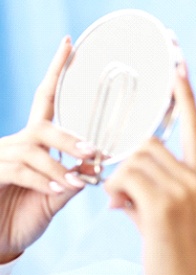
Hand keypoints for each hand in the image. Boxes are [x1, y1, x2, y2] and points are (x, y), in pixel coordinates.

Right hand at [0, 37, 94, 263]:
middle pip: (43, 125)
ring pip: (33, 147)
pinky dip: (43, 178)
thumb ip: (73, 179)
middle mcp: (16, 143)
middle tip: (93, 152)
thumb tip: (95, 164)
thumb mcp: (55, 197)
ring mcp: (1, 157)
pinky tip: (57, 188)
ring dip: (59, 164)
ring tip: (78, 181)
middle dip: (70, 139)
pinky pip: (19, 169)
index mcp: (34, 143)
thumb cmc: (24, 216)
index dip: (56, 71)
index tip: (69, 44)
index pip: (46, 100)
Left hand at [104, 63, 195, 274]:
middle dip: (128, 163)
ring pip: (134, 159)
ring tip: (126, 207)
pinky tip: (122, 211)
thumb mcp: (168, 213)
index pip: (193, 127)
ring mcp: (183, 189)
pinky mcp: (163, 203)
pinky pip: (125, 177)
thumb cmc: (173, 251)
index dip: (184, 95)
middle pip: (148, 143)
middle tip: (124, 194)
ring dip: (119, 181)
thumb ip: (150, 184)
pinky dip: (115, 192)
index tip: (178, 65)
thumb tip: (120, 172)